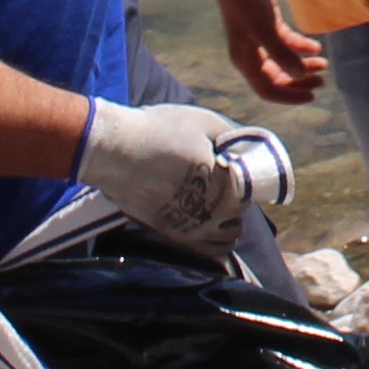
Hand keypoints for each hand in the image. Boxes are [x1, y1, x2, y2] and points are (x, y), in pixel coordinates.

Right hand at [78, 97, 264, 245]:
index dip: (245, 170)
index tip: (232, 160)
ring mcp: (195, 228)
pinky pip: (211, 247)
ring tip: (211, 196)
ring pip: (231, 232)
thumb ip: (236, 137)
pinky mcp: (176, 235)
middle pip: (242, 207)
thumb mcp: (205, 122)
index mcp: (227, 184)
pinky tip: (206, 217)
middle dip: (236, 191)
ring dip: (229, 217)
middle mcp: (215, 212)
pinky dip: (215, 235)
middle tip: (218, 173)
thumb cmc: (160, 132)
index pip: (253, 186)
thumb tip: (251, 148)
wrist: (115, 151)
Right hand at [214, 0, 326, 106]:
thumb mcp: (265, 31)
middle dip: (299, 82)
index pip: (267, 90)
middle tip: (322, 82)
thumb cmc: (248, 4)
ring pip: (284, 62)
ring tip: (324, 64)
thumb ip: (283, 54)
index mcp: (246, 61)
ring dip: (304, 66)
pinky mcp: (269, 27)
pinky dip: (301, 47)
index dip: (289, 96)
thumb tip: (299, 75)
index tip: (311, 96)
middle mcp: (252, 55)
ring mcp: (260, 41)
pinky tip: (316, 46)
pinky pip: (287, 44)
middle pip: (277, 79)